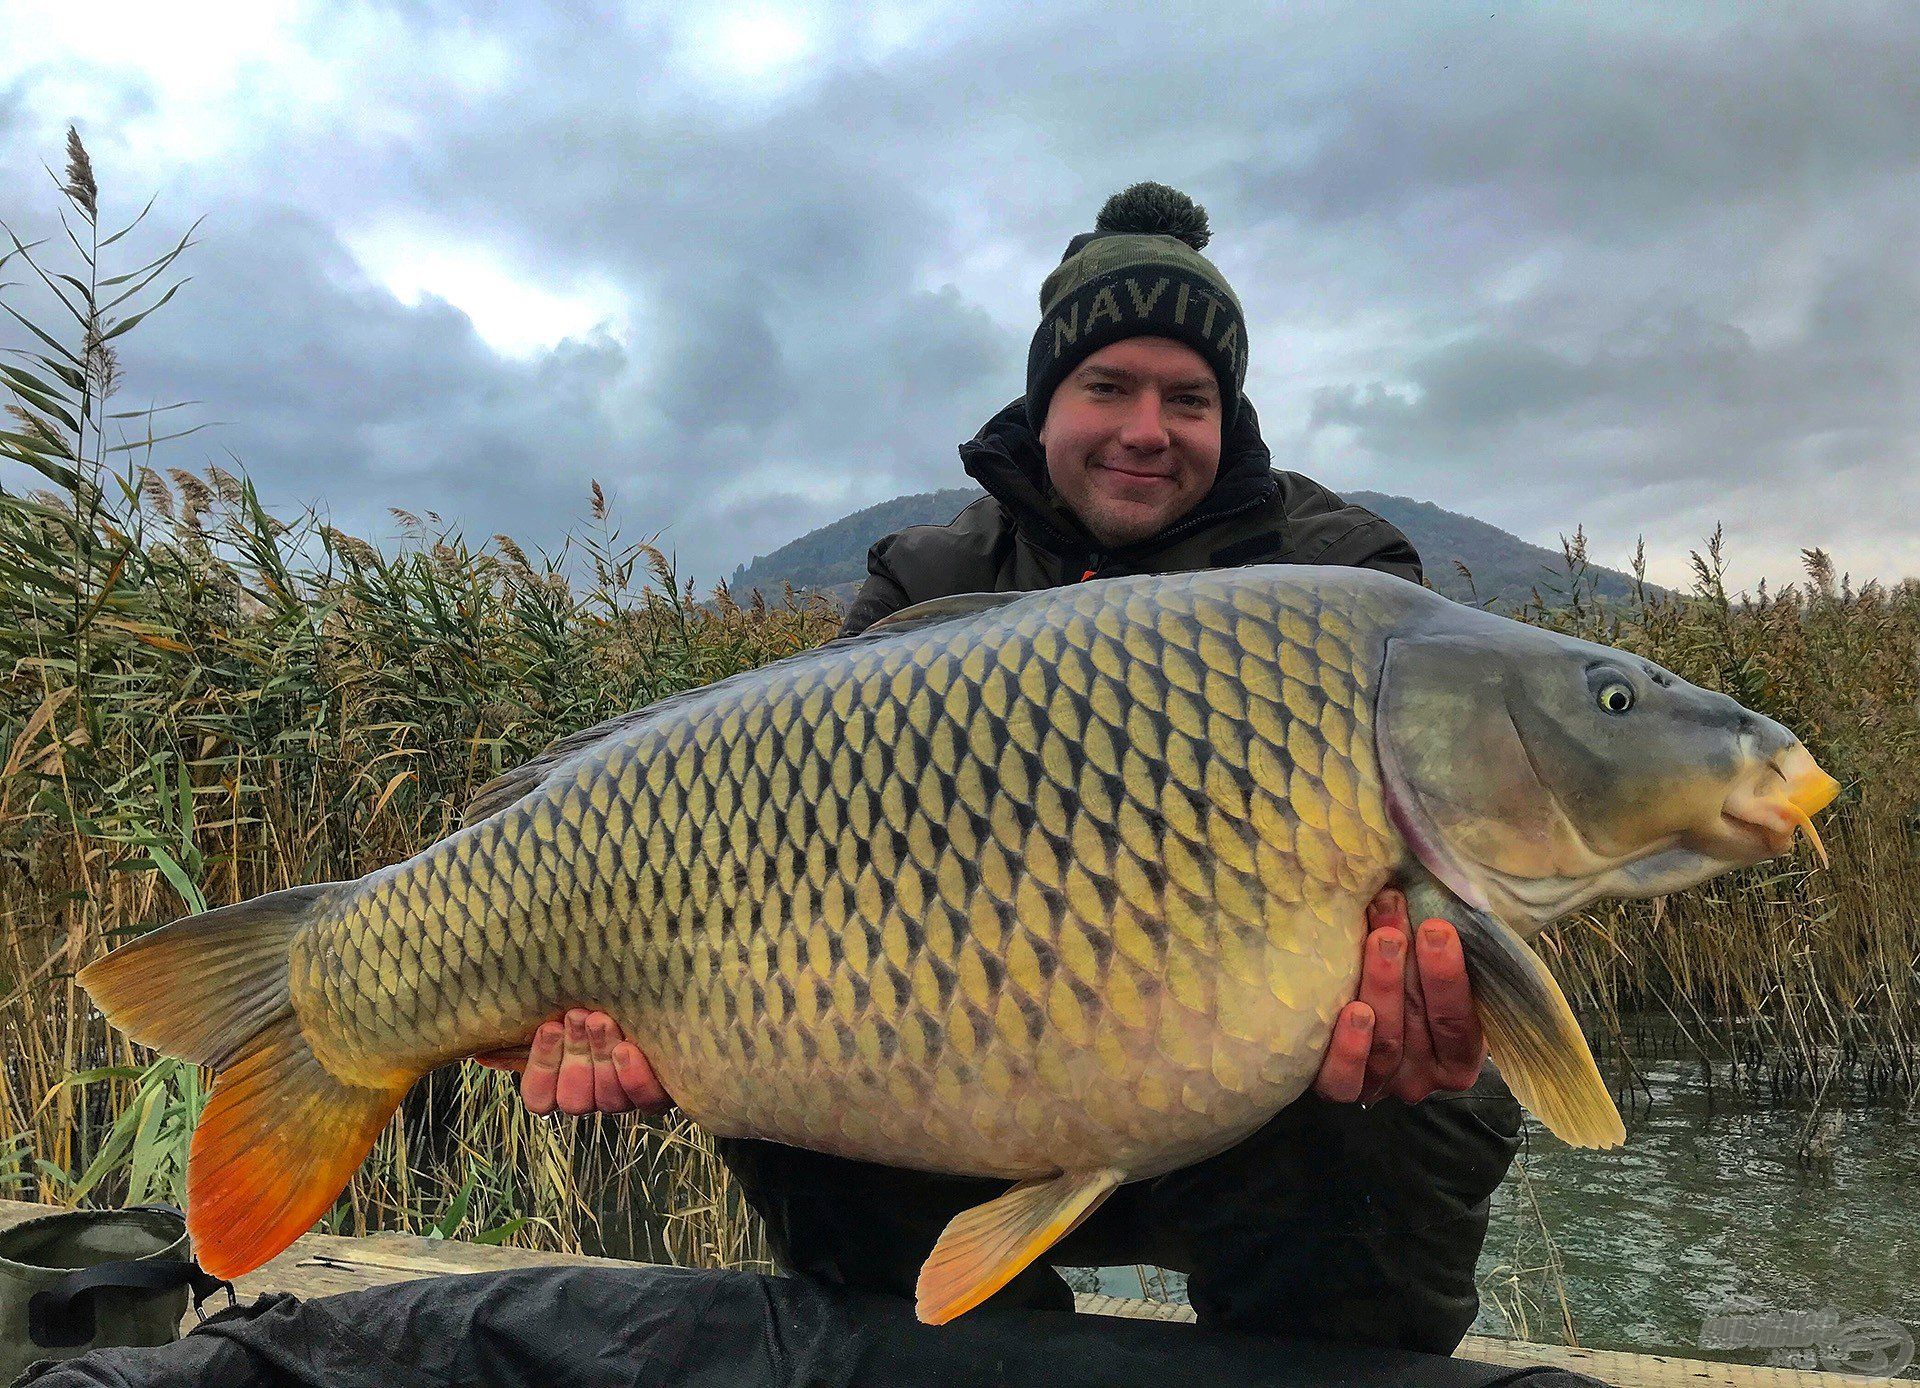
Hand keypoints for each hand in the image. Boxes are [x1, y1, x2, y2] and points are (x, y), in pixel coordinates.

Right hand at [473, 1008, 672, 1116]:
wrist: (667, 994)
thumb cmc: (604, 1001)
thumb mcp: (562, 1010)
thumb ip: (524, 1033)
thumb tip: (479, 1052)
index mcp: (564, 1080)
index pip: (539, 1098)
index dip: (542, 1067)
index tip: (548, 1027)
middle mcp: (594, 1095)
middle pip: (573, 1100)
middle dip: (574, 1055)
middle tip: (578, 1016)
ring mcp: (627, 1097)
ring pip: (606, 1101)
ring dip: (601, 1057)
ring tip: (603, 1020)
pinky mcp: (662, 1093)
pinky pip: (645, 1101)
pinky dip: (633, 1077)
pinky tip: (627, 1049)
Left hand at [1312, 887, 1487, 1104]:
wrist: (1366, 1017)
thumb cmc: (1408, 987)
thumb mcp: (1431, 975)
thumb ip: (1439, 952)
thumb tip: (1426, 893)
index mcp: (1458, 1057)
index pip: (1459, 1024)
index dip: (1449, 977)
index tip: (1437, 927)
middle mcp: (1423, 1077)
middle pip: (1419, 1025)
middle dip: (1408, 965)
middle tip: (1394, 914)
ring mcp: (1382, 1085)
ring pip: (1386, 1044)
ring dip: (1381, 985)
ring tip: (1376, 938)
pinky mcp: (1342, 1088)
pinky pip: (1344, 1081)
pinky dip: (1348, 1050)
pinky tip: (1353, 1012)